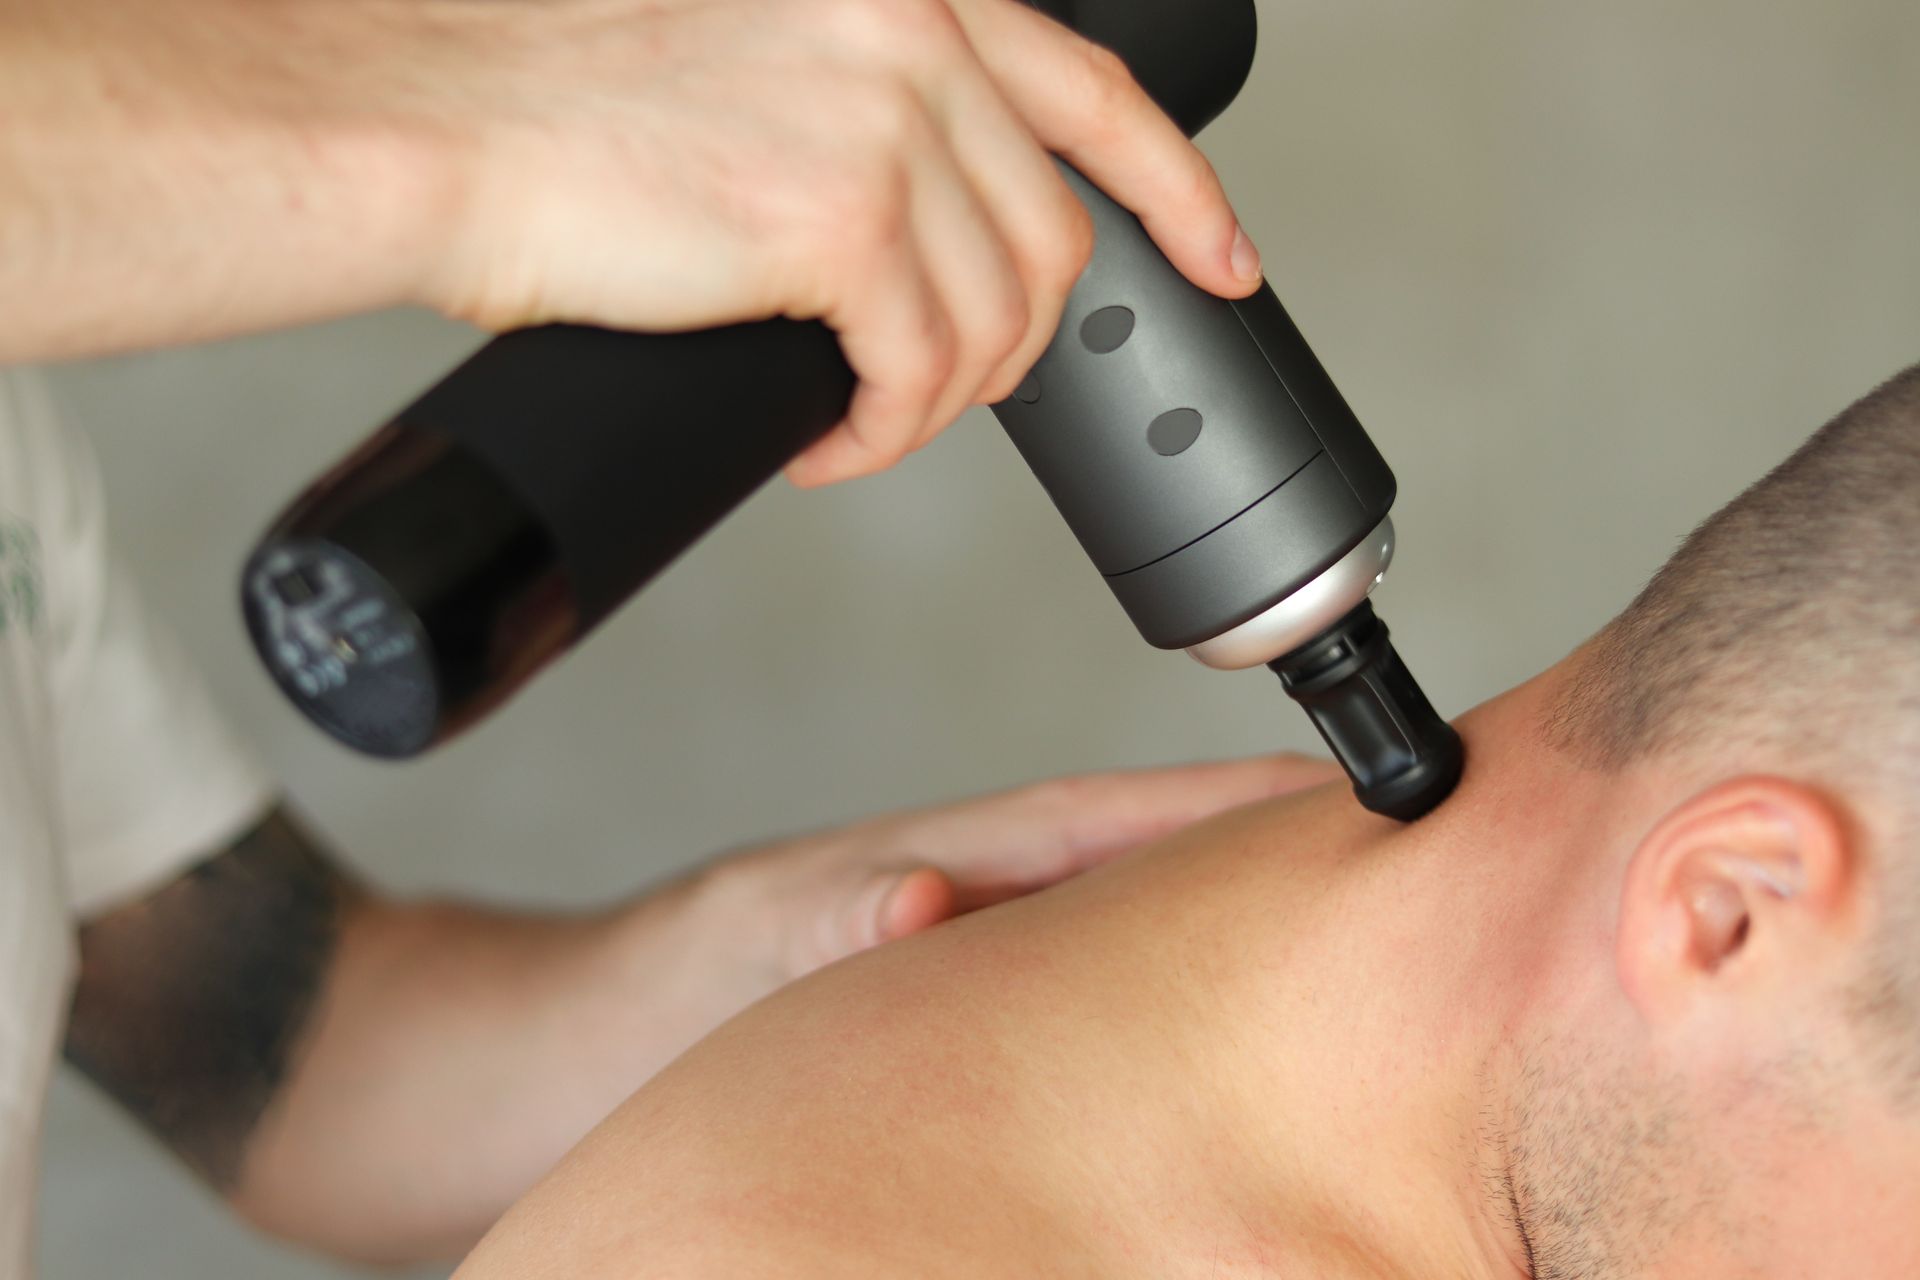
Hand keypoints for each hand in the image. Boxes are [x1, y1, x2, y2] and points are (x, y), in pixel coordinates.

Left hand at [196, 755, 1332, 1260]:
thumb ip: (831, 914)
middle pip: (1135, 878)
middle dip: (1251, 871)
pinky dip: (1136, 1042)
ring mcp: (944, 980)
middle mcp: (952, 915)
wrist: (524, 1091)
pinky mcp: (918, 1055)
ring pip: (1107, 954)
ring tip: (1316, 977)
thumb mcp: (732, 943)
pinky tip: (1185, 1082)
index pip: (1106, 819)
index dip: (1226, 808)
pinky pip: (1055, 1032)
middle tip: (1373, 876)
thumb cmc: (624, 1008)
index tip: (1338, 792)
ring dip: (1203, 955)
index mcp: (929, 866)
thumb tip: (934, 902)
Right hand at [423, 0, 1261, 484]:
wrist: (438, 127)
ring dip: (939, 400)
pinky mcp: (838, 220)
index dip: (1179, 189)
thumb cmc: (558, 99)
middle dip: (1006, 342)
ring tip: (864, 414)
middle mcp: (909, 28)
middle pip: (1049, 237)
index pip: (1095, 88)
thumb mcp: (751, 50)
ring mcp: (882, 120)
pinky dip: (884, 436)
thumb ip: (861, 94)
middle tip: (936, 381)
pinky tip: (831, 441)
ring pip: (995, 320)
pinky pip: (921, 375)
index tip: (1220, 255)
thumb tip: (927, 213)